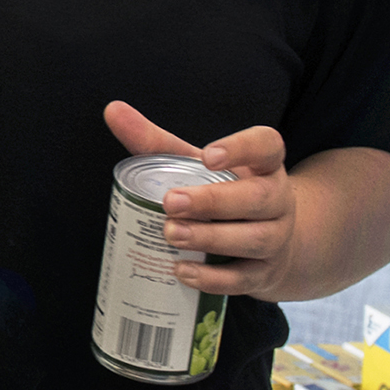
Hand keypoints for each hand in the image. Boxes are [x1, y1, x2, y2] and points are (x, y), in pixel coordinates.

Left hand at [102, 100, 295, 298]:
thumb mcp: (194, 165)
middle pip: (258, 198)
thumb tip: (112, 110)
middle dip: (214, 201)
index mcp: (263, 165)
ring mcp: (276, 239)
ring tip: (172, 235)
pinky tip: (183, 270)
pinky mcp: (265, 274)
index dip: (242, 148)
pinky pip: (244, 278)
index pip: (267, 146)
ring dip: (211, 238)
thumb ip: (156, 141)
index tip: (208, 155)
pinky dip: (213, 277)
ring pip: (254, 239)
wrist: (264, 243)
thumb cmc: (222, 193)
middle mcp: (277, 200)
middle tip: (172, 202)